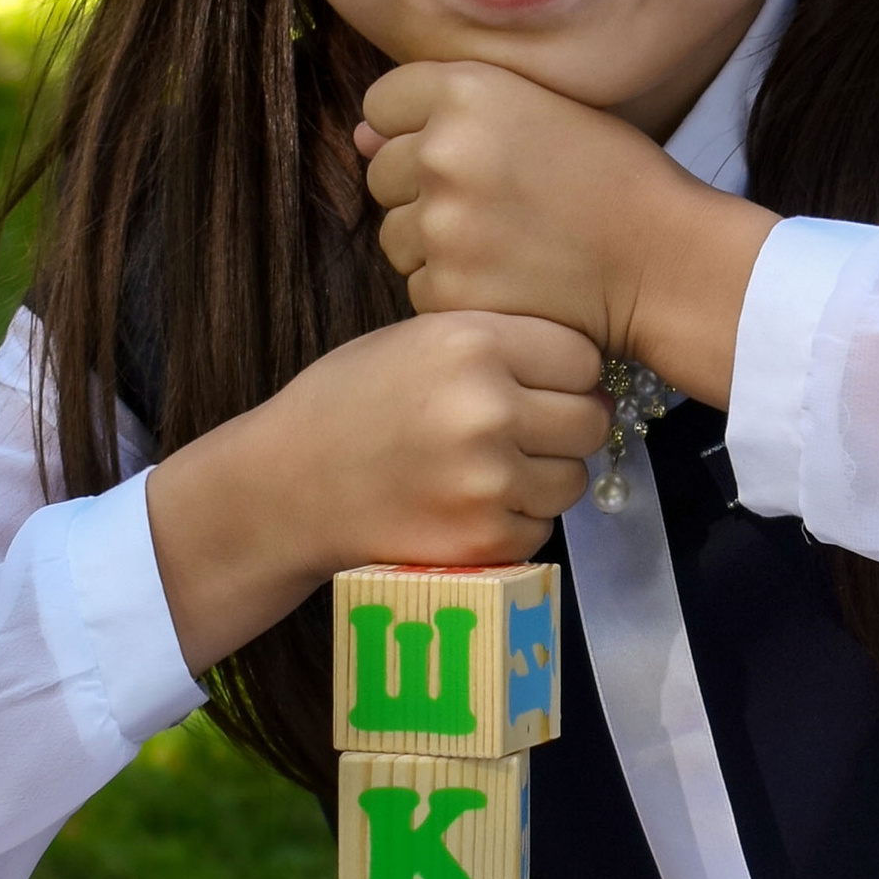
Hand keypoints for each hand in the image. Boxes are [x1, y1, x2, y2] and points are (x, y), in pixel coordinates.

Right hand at [145, 310, 608, 674]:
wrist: (286, 485)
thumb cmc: (351, 403)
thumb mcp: (416, 338)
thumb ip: (497, 341)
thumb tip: (585, 366)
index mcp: (473, 343)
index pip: (581, 358)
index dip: (564, 374)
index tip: (538, 384)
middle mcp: (488, 408)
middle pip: (591, 420)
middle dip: (566, 426)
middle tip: (523, 432)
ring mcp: (488, 480)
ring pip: (573, 479)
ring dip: (545, 476)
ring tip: (490, 468)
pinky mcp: (481, 540)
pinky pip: (540, 528)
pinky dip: (515, 520)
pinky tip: (467, 504)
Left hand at [357, 58, 772, 404]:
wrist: (664, 258)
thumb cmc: (613, 178)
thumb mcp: (543, 109)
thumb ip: (452, 109)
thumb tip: (360, 136)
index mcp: (468, 90)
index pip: (382, 105)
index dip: (417, 130)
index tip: (466, 153)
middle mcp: (444, 150)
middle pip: (382, 172)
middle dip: (424, 189)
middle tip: (495, 205)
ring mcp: (442, 224)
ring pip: (395, 235)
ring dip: (434, 244)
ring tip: (504, 245)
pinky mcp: (447, 288)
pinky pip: (419, 287)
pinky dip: (455, 291)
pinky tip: (508, 281)